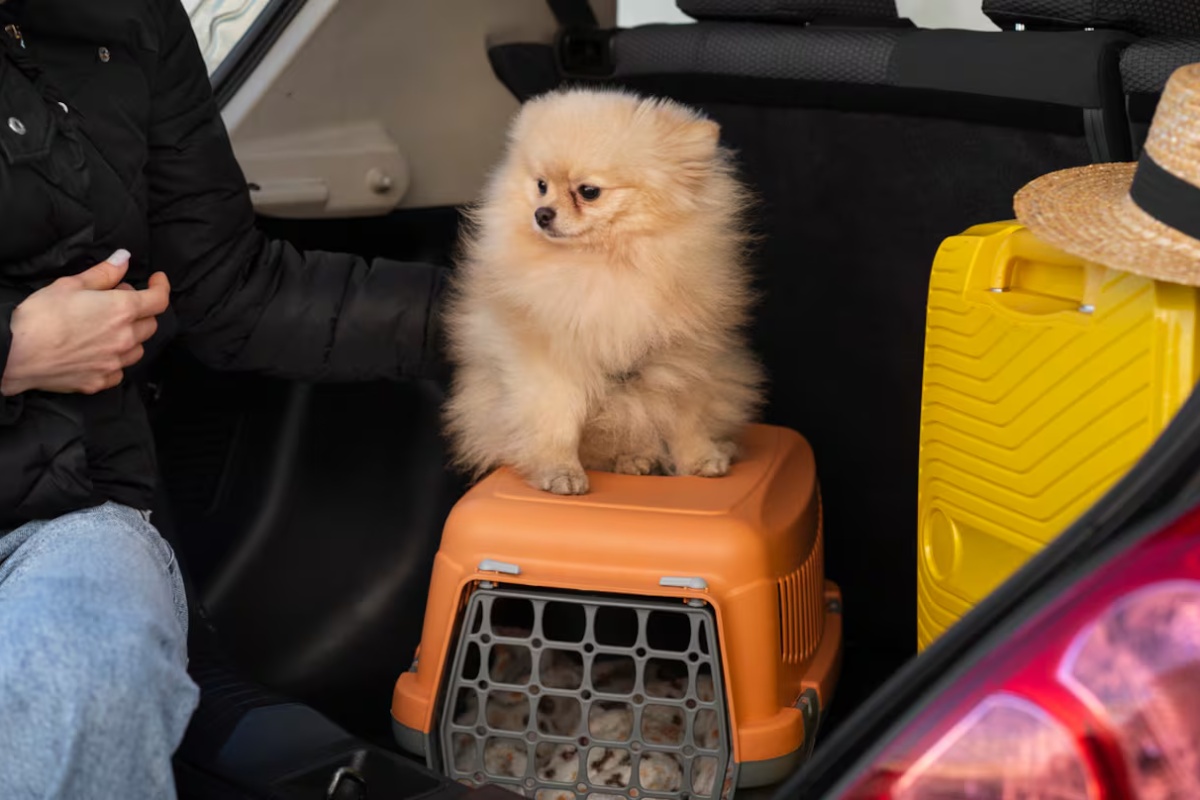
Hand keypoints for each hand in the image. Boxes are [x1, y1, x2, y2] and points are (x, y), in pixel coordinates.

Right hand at [1, 250, 170, 395]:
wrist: (15, 354)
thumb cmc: (40, 316)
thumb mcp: (70, 285)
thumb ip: (103, 273)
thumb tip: (124, 258)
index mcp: (121, 310)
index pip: (158, 300)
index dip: (161, 287)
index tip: (157, 280)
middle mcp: (125, 338)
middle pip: (150, 324)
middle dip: (140, 311)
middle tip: (116, 301)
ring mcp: (114, 363)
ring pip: (138, 349)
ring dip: (131, 337)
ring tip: (108, 328)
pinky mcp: (100, 381)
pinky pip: (119, 371)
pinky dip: (115, 360)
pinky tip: (99, 352)